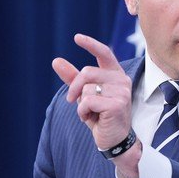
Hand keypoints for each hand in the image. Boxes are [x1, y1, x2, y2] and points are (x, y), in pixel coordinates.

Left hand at [52, 34, 132, 150]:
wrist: (114, 139)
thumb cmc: (101, 115)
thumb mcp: (84, 95)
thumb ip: (73, 78)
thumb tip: (56, 60)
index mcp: (115, 74)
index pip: (104, 53)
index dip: (91, 44)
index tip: (77, 37)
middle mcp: (122, 80)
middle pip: (87, 72)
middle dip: (75, 87)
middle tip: (72, 100)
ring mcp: (122, 92)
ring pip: (87, 89)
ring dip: (81, 103)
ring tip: (91, 113)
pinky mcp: (118, 104)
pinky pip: (88, 101)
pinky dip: (83, 112)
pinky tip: (92, 118)